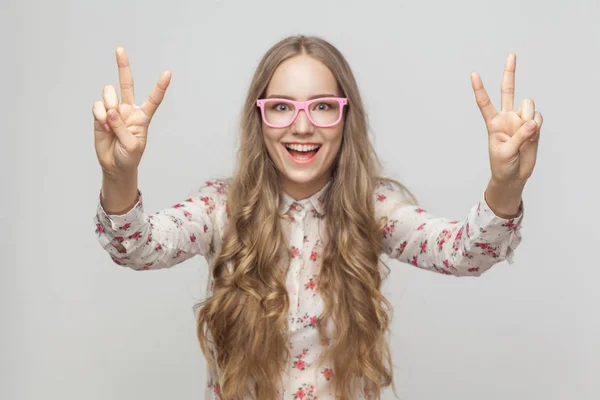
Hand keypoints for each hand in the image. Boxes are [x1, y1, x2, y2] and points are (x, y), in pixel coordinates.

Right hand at [92, 47, 170, 177]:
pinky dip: (100, 116)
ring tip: (111, 121)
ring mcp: (113, 110)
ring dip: (109, 105)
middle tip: (120, 49)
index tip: (168, 73)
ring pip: (109, 93)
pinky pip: (97, 106)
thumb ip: (122, 128)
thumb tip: (111, 110)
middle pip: (126, 83)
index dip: (160, 86)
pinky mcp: (100, 114)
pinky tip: (104, 127)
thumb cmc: (129, 156)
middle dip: (122, 65)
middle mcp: (128, 109)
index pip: (153, 99)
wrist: (114, 165)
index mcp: (143, 117)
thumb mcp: (132, 145)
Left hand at [471, 53, 543, 186]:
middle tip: (511, 55)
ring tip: (525, 134)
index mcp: (493, 123)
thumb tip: (533, 122)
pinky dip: (537, 126)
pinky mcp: (534, 125)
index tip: (473, 73)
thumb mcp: (505, 152)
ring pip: (528, 105)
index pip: (485, 102)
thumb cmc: (502, 165)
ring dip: (528, 117)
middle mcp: (507, 117)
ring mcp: (521, 120)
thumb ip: (519, 137)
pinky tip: (532, 136)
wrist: (514, 176)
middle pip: (508, 90)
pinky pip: (538, 118)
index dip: (480, 88)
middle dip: (510, 72)